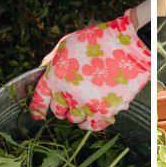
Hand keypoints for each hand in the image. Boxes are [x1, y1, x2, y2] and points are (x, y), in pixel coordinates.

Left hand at [29, 10, 150, 130]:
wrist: (128, 46)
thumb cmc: (98, 40)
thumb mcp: (66, 43)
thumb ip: (51, 60)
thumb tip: (43, 71)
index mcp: (55, 76)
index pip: (40, 100)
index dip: (37, 109)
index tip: (37, 115)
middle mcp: (68, 94)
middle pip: (58, 112)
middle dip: (63, 106)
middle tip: (72, 98)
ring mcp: (86, 105)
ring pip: (75, 120)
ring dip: (78, 114)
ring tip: (86, 104)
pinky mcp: (105, 111)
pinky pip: (95, 126)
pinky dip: (94, 122)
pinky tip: (96, 114)